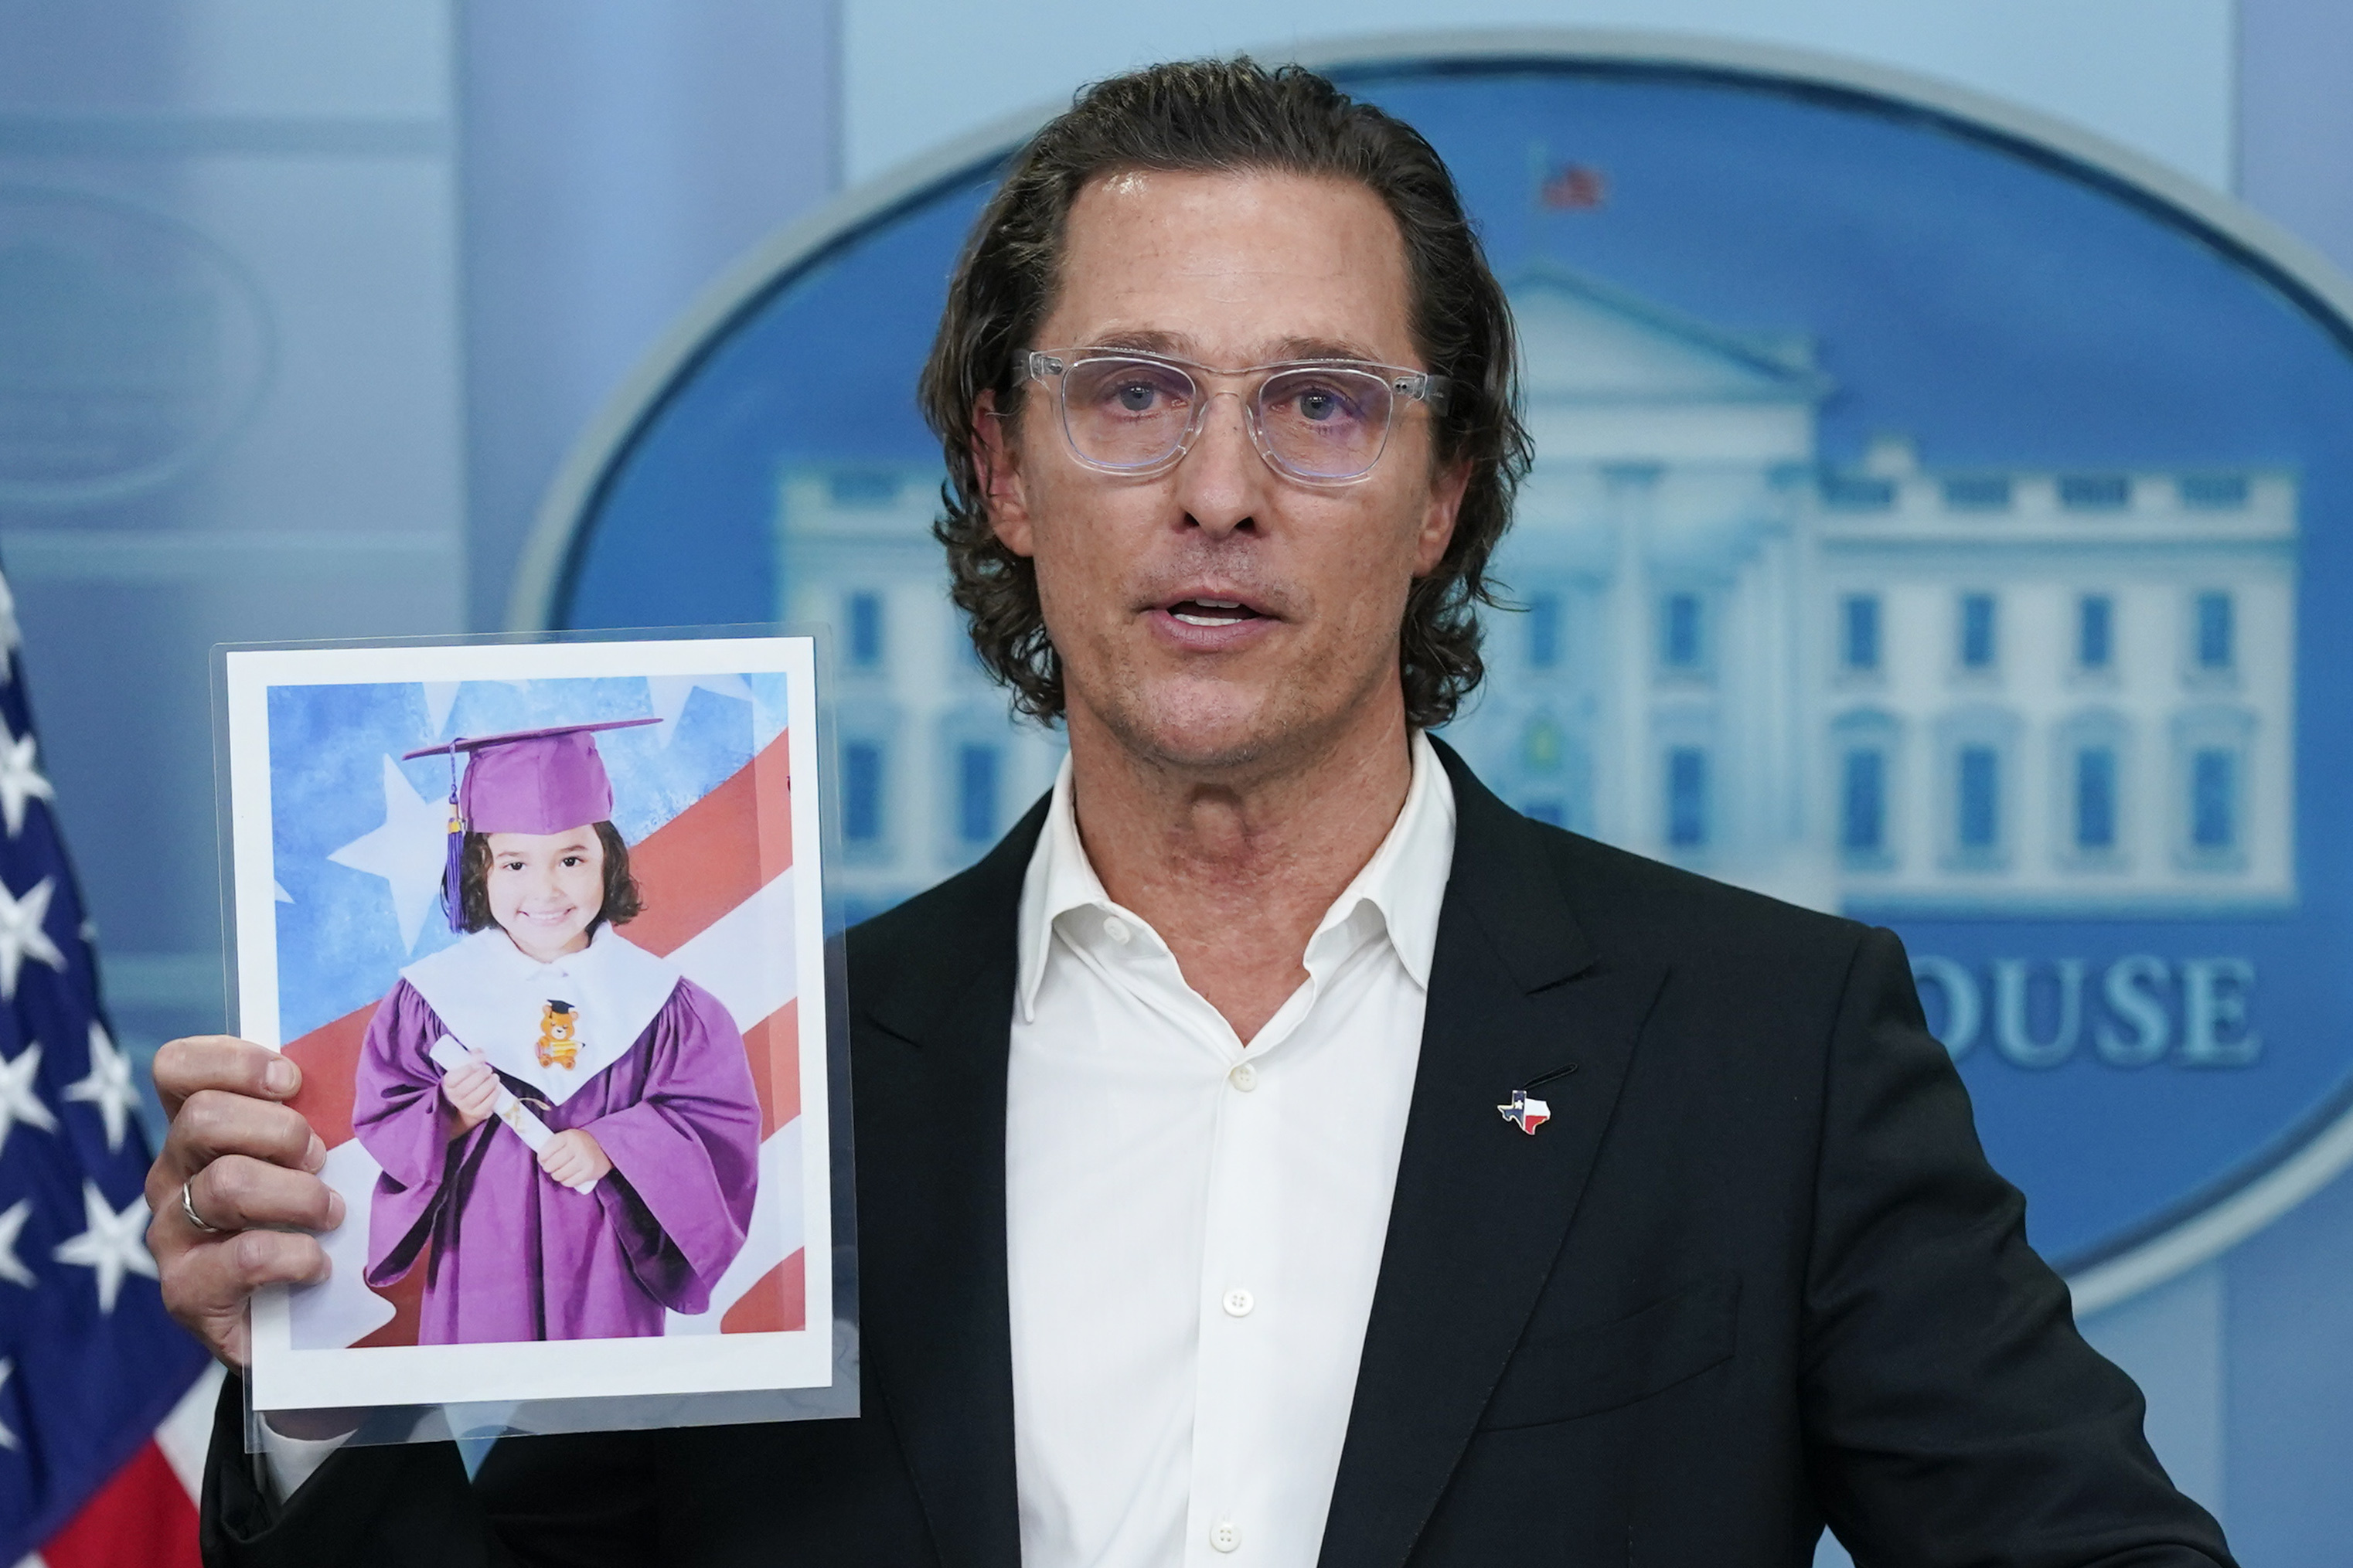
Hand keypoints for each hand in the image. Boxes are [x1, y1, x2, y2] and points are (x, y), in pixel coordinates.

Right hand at [145, 1036, 343, 1369]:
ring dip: (298, 1194)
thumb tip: (463, 1086)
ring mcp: (172, 1233)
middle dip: (281, 1131)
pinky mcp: (187, 1290)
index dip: (233, 1062)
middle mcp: (172, 1175)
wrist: (299, 1325)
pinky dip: (296, 1255)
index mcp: (202, 1130)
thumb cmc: (318, 1219)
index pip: (178, 1069)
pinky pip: (244, 1254)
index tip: (292, 1083)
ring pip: (225, 1183)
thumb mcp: (338, 1157)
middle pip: (202, 1118)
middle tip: (319, 1159)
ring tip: (330, 1212)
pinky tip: (318, 1265)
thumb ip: (366, 1114)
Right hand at [440, 1050, 500, 1135]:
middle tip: (489, 1069)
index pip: (453, 1078)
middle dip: (480, 1076)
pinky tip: (498, 1088)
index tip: (478, 1063)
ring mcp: (465, 1106)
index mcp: (448, 1083)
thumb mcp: (465, 1067)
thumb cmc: (468, 1079)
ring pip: (475, 1097)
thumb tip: (479, 1052)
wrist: (468, 1101)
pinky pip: (485, 1106)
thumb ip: (471, 1058)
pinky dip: (493, 1096)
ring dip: (488, 1085)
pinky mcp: (477, 1113)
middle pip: (465, 1088)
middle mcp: (454, 1096)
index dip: (466, 1070)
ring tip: (495, 1077)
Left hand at [538, 1129, 611, 1189]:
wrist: (606, 1147)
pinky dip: (566, 1181)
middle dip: (548, 1168)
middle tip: (551, 1167)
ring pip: (559, 1175)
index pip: (545, 1151)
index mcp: (569, 1136)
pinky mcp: (590, 1171)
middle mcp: (577, 1146)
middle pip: (552, 1164)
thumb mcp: (569, 1137)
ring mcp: (584, 1159)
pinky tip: (568, 1177)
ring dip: (557, 1176)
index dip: (541, 1158)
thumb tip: (541, 1158)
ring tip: (560, 1172)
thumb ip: (555, 1144)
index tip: (543, 1159)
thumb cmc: (582, 1143)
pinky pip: (570, 1182)